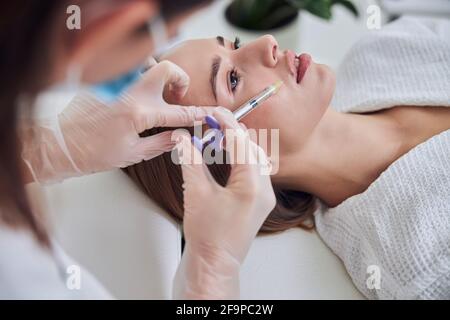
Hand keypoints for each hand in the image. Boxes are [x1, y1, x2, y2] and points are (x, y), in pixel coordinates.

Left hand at [21, 60, 213, 182]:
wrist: (59, 145)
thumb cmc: (93, 153)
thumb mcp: (133, 154)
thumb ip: (162, 143)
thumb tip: (182, 136)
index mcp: (139, 113)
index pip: (179, 112)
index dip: (199, 113)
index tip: (211, 112)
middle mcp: (129, 93)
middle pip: (166, 70)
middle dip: (180, 79)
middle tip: (177, 95)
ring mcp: (116, 84)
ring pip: (146, 64)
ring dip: (157, 76)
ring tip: (155, 95)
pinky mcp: (105, 82)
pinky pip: (129, 73)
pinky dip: (138, 81)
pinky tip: (134, 97)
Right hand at [173, 108, 275, 298]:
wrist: (214, 263)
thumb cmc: (207, 235)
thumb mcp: (196, 193)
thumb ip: (191, 161)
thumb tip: (183, 138)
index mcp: (252, 186)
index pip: (241, 143)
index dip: (226, 124)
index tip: (213, 112)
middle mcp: (264, 189)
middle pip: (252, 148)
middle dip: (233, 133)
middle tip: (212, 123)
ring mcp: (264, 196)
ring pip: (254, 159)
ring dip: (237, 145)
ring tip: (217, 137)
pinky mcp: (258, 201)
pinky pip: (253, 171)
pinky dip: (240, 159)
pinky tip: (226, 155)